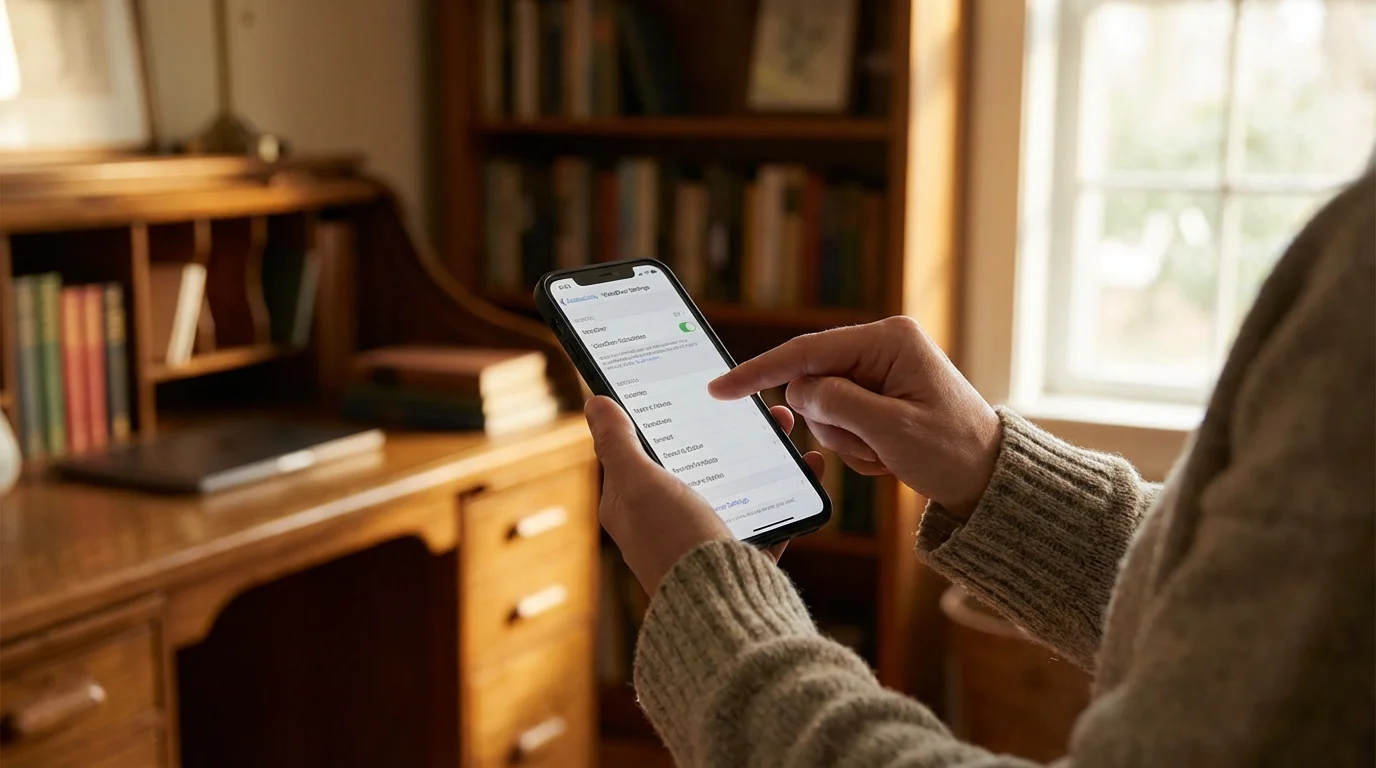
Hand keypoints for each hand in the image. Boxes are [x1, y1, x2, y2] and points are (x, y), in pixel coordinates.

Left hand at [585, 396, 823, 594]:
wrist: (722, 612)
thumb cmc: (673, 543)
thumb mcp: (639, 484)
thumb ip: (618, 443)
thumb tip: (594, 402)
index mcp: (631, 506)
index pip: (641, 450)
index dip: (665, 415)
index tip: (692, 385)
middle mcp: (664, 524)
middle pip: (698, 461)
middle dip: (727, 428)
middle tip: (755, 402)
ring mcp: (706, 540)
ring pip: (739, 483)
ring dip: (764, 451)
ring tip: (786, 424)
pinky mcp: (743, 556)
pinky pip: (772, 514)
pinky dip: (792, 488)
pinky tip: (811, 467)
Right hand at [709, 316, 1000, 518]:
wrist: (988, 479)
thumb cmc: (952, 452)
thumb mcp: (893, 430)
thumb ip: (839, 403)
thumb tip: (798, 390)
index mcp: (889, 340)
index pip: (807, 351)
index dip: (759, 372)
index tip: (720, 388)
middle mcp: (881, 346)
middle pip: (812, 381)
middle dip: (832, 424)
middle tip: (871, 447)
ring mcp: (878, 370)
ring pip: (821, 407)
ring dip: (846, 440)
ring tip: (886, 453)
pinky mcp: (876, 393)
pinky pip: (838, 420)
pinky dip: (855, 446)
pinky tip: (888, 454)